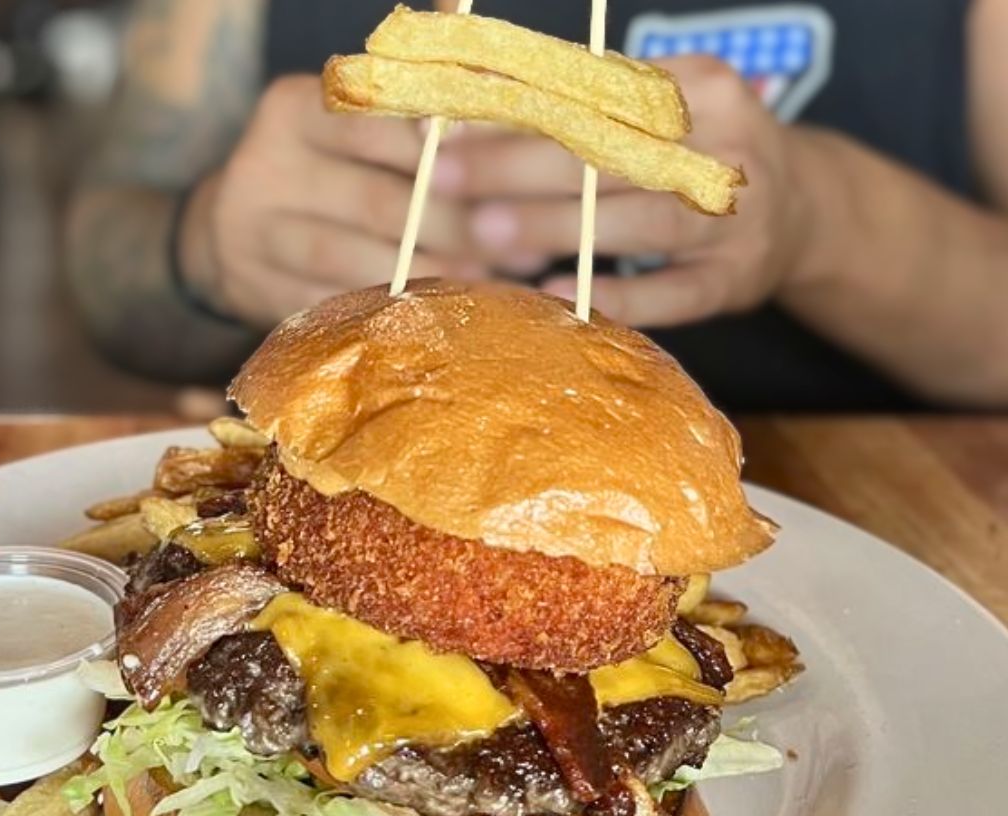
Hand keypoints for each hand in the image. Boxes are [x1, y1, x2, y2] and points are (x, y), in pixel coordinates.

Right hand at [180, 75, 481, 327]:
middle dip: (451, 226)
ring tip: (477, 282)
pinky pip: (333, 306)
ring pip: (353, 261)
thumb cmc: (326, 172)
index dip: (442, 154)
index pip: (377, 126)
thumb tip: (513, 153)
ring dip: (425, 274)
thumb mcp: (354, 134)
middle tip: (503, 243)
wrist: (230, 230)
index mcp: (292, 111)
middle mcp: (263, 167)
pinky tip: (429, 312)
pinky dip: (387, 312)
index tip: (495, 176)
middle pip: (376, 200)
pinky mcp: (257, 291)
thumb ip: (418, 135)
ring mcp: (252, 235)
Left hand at [437, 56, 811, 326]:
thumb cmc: (697, 156)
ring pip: (643, 221)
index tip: (449, 125)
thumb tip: (472, 93)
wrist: (802, 213)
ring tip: (490, 234)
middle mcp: (727, 146)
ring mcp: (735, 219)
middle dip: (521, 166)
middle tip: (446, 179)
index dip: (521, 110)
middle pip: (613, 153)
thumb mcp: (655, 111)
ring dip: (562, 227)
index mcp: (703, 86)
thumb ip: (576, 103)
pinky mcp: (733, 281)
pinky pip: (672, 294)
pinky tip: (557, 296)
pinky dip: (616, 296)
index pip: (598, 94)